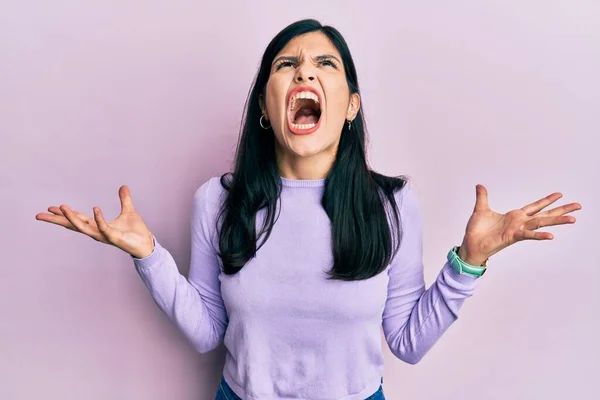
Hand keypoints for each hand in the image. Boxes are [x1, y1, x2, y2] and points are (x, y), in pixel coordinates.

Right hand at [35, 185, 154, 258]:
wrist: (147, 243)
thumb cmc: (136, 231)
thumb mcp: (128, 211)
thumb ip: (125, 200)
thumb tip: (124, 186)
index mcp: (98, 226)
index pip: (77, 219)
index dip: (64, 214)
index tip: (50, 208)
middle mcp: (97, 232)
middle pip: (73, 225)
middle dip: (57, 220)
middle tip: (40, 215)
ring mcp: (104, 235)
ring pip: (84, 227)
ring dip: (72, 217)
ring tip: (61, 207)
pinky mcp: (114, 238)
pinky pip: (104, 228)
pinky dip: (99, 219)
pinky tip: (95, 208)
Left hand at [458, 185, 581, 265]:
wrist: (471, 244)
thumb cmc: (477, 231)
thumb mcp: (481, 209)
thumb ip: (483, 197)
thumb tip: (480, 185)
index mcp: (514, 216)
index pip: (535, 206)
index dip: (547, 200)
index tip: (560, 194)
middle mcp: (519, 222)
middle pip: (544, 214)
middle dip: (561, 210)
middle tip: (578, 206)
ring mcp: (517, 230)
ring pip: (541, 223)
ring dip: (557, 221)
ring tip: (573, 219)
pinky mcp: (512, 236)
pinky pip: (528, 235)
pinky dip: (539, 235)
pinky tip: (551, 235)